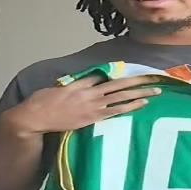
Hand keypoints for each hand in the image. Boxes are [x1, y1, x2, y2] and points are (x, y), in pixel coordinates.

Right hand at [6, 75, 161, 135]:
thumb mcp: (56, 89)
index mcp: (80, 83)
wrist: (34, 118)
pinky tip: (143, 103)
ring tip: (156, 91)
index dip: (121, 72)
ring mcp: (92, 105)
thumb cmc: (42, 104)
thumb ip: (72, 86)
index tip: (135, 71)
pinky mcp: (93, 118)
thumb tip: (81, 85)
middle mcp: (89, 92)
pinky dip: (130, 106)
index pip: (103, 74)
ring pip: (122, 96)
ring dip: (141, 93)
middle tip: (155, 77)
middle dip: (138, 80)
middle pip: (119, 83)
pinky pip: (116, 111)